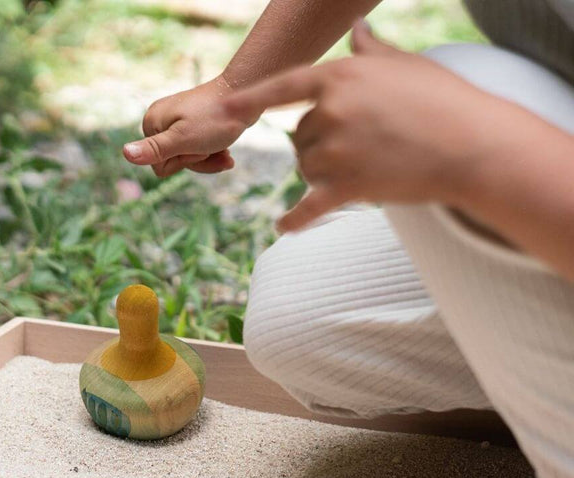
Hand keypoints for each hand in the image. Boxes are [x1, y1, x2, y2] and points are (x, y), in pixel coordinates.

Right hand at [123, 75, 257, 176]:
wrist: (244, 96)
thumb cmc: (215, 119)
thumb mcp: (183, 139)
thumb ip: (155, 150)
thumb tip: (125, 154)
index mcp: (152, 123)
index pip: (159, 166)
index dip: (181, 162)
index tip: (195, 145)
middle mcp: (160, 121)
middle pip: (174, 163)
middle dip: (196, 161)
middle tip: (210, 145)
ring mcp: (176, 122)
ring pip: (188, 159)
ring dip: (208, 158)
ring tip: (223, 148)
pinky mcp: (191, 124)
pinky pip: (197, 150)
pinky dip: (212, 153)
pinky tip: (225, 150)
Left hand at [222, 19, 502, 232]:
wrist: (473, 146)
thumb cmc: (443, 100)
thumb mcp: (404, 64)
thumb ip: (371, 50)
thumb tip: (357, 29)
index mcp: (340, 77)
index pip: (284, 87)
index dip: (251, 100)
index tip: (224, 110)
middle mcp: (331, 112)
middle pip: (300, 136)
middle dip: (317, 143)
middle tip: (357, 147)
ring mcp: (337, 152)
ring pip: (306, 168)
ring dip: (322, 173)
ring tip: (362, 167)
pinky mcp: (348, 188)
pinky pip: (309, 208)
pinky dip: (294, 220)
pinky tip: (281, 228)